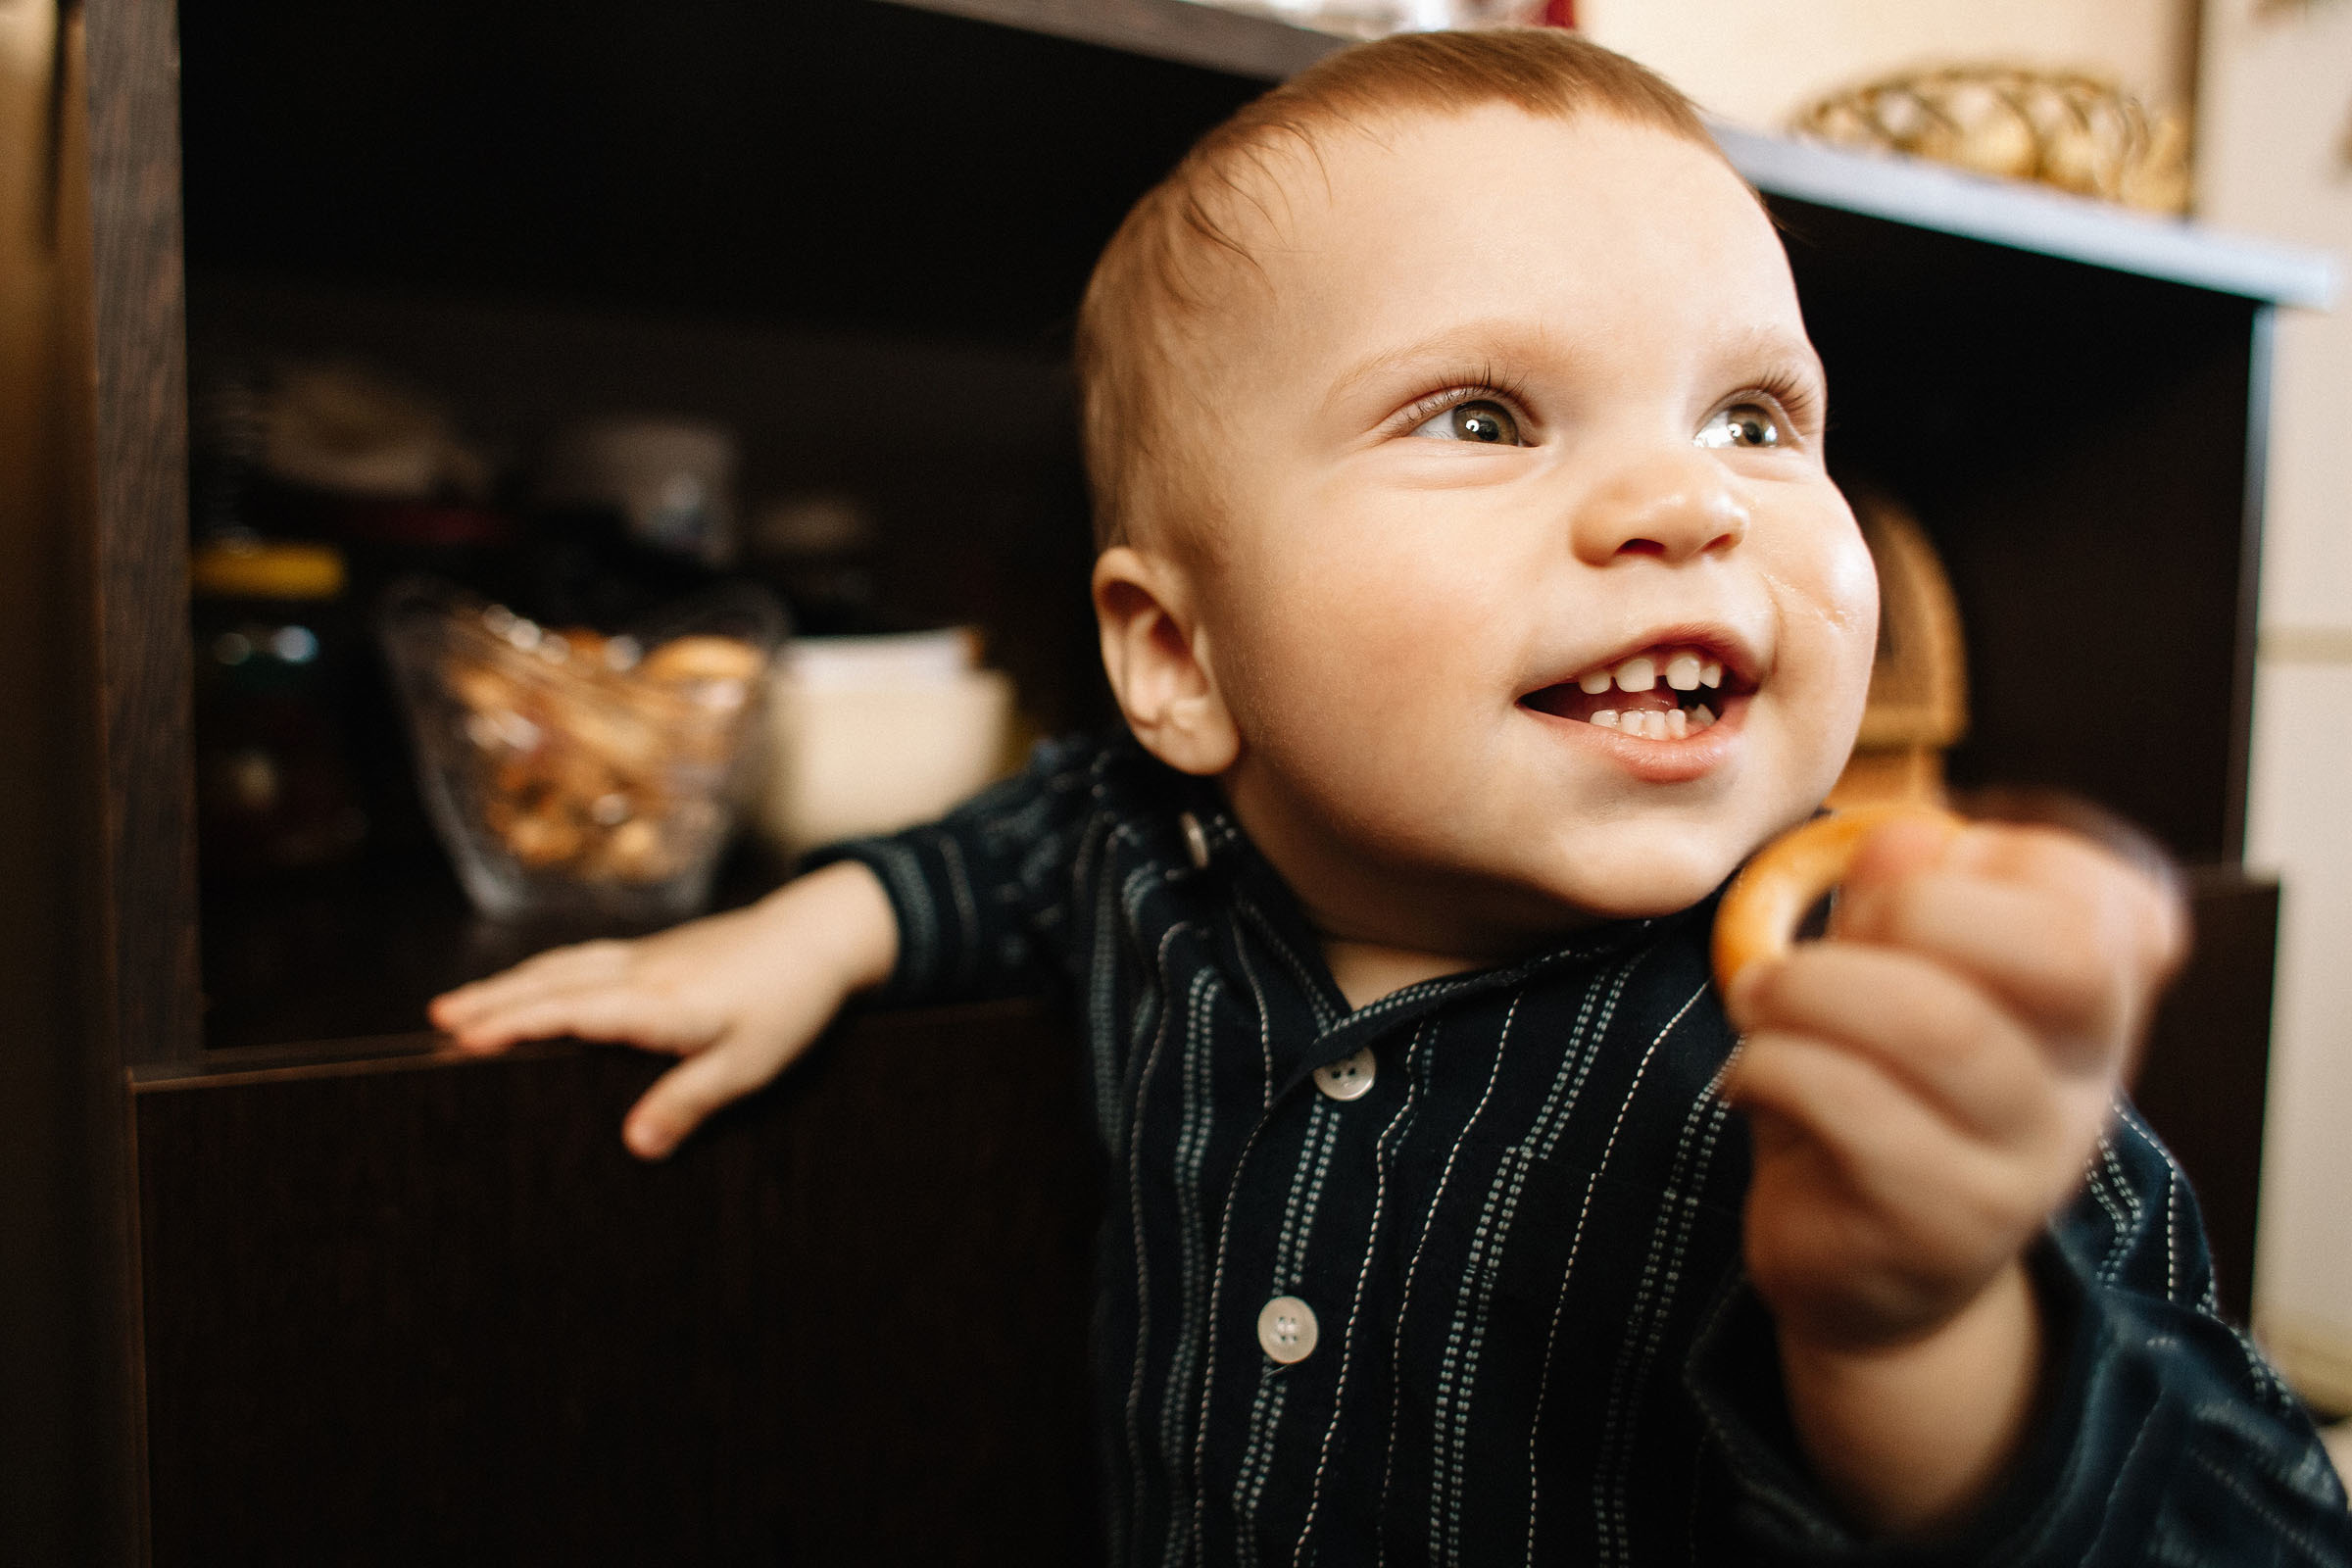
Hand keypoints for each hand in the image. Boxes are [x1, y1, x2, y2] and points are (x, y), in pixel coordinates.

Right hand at [428, 860, 897, 1159]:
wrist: (820, 936)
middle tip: (436, 1021)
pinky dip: (547, 970)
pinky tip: (535, 982)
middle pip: (553, 984)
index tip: (462, 1038)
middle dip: (493, 1002)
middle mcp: (641, 973)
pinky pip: (585, 957)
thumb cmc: (788, 1005)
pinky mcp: (659, 950)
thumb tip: (634, 1146)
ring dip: (512, 983)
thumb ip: (689, 1102)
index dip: (514, 1023)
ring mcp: (647, 956)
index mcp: (656, 1003)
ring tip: (461, 1003)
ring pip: (564, 966)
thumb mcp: (746, 1064)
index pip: (568, 1012)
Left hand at [1722, 814, 2185, 1528]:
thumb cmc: (1870, 1088)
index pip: (2108, 893)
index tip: (1898, 884)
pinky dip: (1774, 1068)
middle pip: (2056, 953)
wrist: (1862, 1271)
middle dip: (1911, 910)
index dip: (1996, 857)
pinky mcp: (1945, 1227)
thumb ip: (1896, 903)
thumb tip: (1908, 838)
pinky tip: (1750, 1079)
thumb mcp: (1882, 975)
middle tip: (1817, 939)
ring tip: (1755, 1001)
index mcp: (2088, 999)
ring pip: (1939, 1027)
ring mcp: (2027, 1162)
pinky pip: (1857, 1113)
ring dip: (1809, 989)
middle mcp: (2084, 1079)